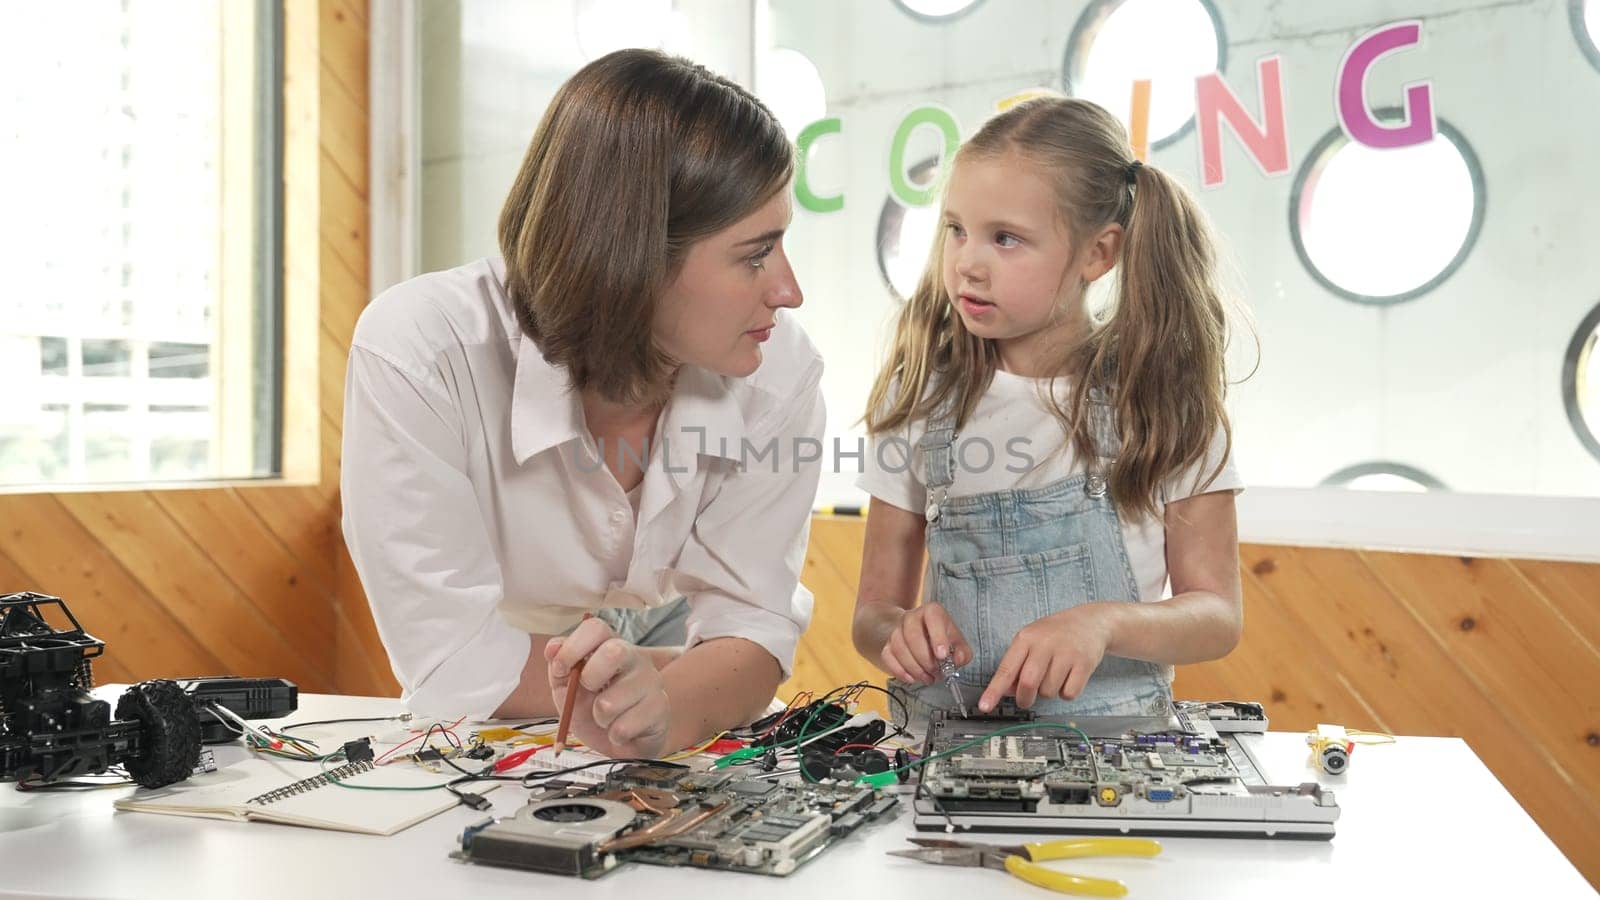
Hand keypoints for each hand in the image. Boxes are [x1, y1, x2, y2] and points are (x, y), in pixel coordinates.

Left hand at [545, 617, 670, 757]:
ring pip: (611, 701)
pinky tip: (621, 730)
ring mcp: (652, 682)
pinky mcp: (661, 708)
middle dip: (590, 678)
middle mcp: (635, 658)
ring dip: (599, 718)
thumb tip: (553, 648)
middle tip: (589, 692)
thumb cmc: (593, 710)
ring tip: (606, 719)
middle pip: (613, 652)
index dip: (573, 646)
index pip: (596, 628)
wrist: (622, 743)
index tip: (560, 669)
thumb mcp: (568, 689)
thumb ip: (558, 668)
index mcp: (610, 646)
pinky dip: (614, 735)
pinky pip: (624, 727)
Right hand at [879, 604, 972, 684]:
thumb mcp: (957, 642)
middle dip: (925, 659)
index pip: (932, 617)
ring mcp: (897, 630)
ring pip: (899, 648)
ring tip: (927, 678)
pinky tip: (912, 678)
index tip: (942, 655)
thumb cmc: (941, 639)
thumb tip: (958, 659)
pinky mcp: (888, 644)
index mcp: (932, 611)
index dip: (937, 636)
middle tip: (936, 672)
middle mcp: (912, 617)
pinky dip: (900, 671)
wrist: (920, 635)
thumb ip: (962, 652)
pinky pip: (888, 657)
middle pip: (912, 635)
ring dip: (914, 668)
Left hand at [980, 604, 1115, 711]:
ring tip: (1054, 677)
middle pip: (1028, 684)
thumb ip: (1016, 665)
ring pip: (1048, 692)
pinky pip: (1069, 694)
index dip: (994, 690)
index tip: (984, 706)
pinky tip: (1068, 678)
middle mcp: (1045, 644)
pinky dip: (1066, 693)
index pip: (1006, 668)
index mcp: (1026, 638)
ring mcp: (1066, 653)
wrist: (1091, 622)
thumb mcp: (1031, 641)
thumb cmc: (1055, 634)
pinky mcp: (1085, 664)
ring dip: (1048, 693)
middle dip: (1024, 699)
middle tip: (1026, 699)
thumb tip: (1005, 691)